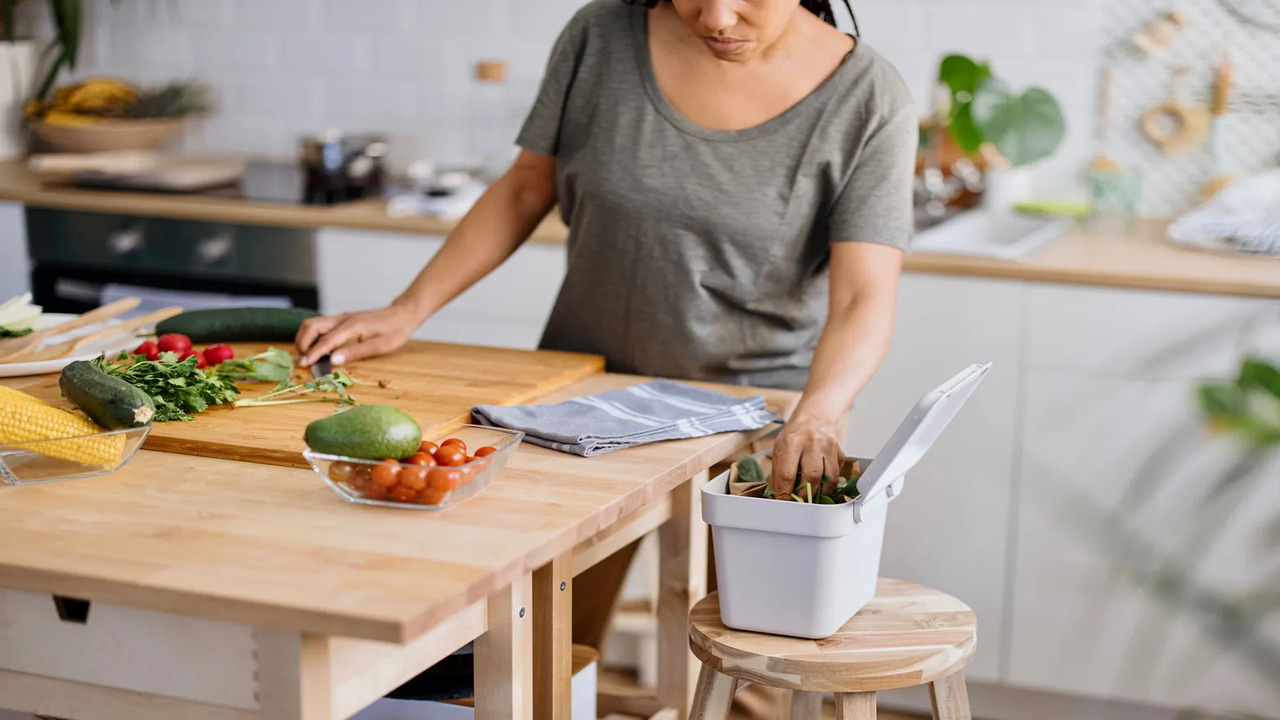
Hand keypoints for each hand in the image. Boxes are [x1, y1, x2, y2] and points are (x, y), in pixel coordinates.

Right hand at [296, 303, 419, 366]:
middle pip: (310, 326)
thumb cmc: (394, 332)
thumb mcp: (379, 347)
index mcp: (352, 326)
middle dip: (302, 344)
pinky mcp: (341, 319)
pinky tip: (317, 349)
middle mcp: (342, 319)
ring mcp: (340, 317)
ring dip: (304, 339)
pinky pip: (319, 325)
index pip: (325, 340)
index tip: (303, 365)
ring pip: (312, 323)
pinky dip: (312, 336)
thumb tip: (332, 361)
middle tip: (303, 361)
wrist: (402, 315)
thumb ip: (354, 353)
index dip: (313, 353)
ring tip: (307, 356)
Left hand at [770, 413, 844, 500]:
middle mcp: (811, 442)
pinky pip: (837, 474)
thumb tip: (780, 495)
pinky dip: (830, 484)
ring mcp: (828, 446)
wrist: (813, 418)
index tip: (784, 502)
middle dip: (804, 495)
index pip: (787, 474)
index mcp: (791, 442)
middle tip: (799, 502)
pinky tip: (822, 484)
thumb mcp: (779, 448)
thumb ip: (779, 471)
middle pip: (811, 477)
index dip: (785, 493)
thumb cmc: (794, 435)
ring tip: (812, 496)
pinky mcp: (840, 451)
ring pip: (829, 478)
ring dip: (820, 492)